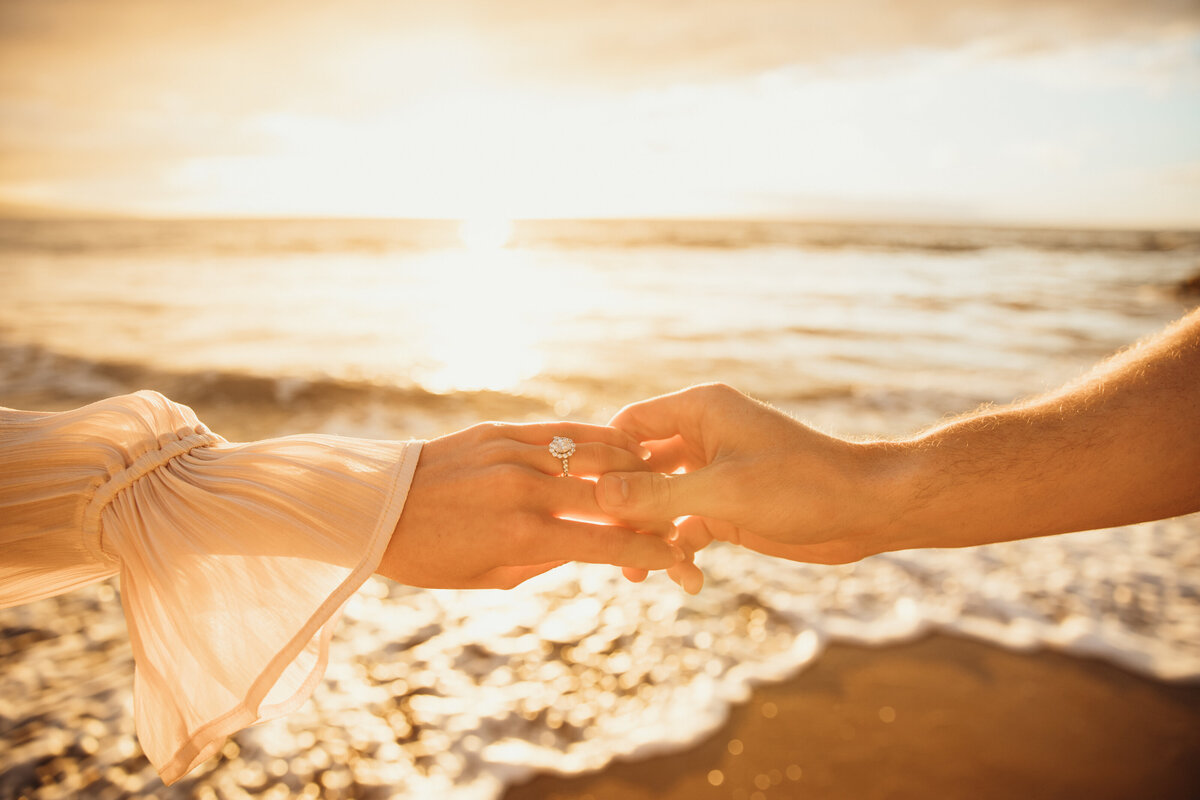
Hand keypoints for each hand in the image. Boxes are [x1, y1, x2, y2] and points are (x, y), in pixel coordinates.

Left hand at [377, 421, 683, 588]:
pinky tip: (622, 444)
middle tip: (675, 516)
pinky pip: (564, 431)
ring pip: (595, 454)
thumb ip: (547, 561)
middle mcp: (525, 491)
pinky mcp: (501, 431)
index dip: (649, 552)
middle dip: (652, 509)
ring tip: (659, 475)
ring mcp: (514, 455)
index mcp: (523, 538)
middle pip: (611, 495)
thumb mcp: (491, 578)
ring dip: (635, 466)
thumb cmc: (429, 556)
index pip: (606, 543)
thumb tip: (590, 546)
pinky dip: (598, 438)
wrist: (373, 508)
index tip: (674, 560)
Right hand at [596, 384, 891, 591]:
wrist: (867, 510)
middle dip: (623, 510)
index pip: (628, 425)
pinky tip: (687, 579)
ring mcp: (713, 473)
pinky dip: (680, 552)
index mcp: (699, 411)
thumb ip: (658, 494)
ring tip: (639, 575)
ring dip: (650, 537)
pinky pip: (685, 527)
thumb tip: (599, 496)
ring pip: (659, 504)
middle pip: (638, 469)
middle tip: (607, 549)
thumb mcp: (723, 492)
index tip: (581, 498)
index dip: (602, 459)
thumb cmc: (802, 485)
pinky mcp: (726, 507)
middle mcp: (701, 436)